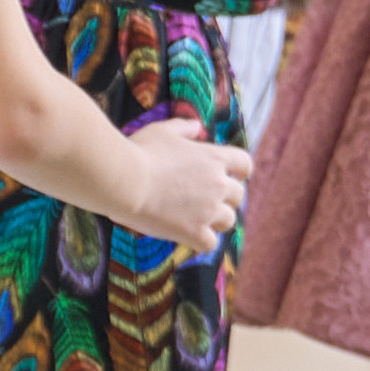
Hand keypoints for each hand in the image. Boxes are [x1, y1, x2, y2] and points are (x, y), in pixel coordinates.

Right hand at [118, 118, 252, 253]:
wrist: (124, 181)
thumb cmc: (140, 152)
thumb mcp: (162, 131)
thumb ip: (183, 128)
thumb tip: (197, 126)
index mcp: (214, 157)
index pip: (245, 164)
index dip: (240, 171)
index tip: (233, 175)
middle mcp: (218, 184)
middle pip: (238, 195)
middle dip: (225, 197)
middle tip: (206, 200)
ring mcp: (208, 210)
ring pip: (229, 220)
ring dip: (216, 220)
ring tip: (197, 220)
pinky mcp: (194, 232)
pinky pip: (210, 244)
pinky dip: (201, 242)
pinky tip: (187, 237)